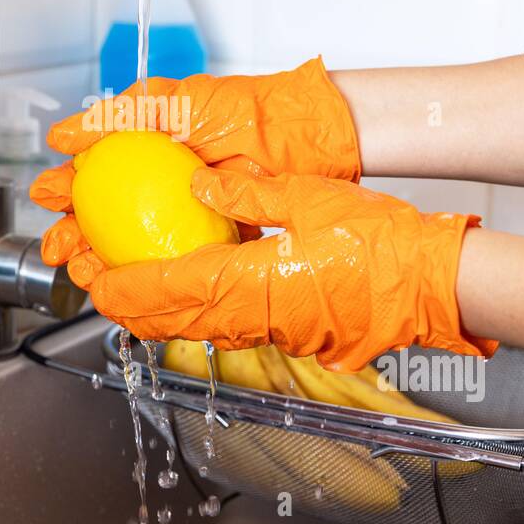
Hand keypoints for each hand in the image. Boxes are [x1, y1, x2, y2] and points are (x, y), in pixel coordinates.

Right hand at [30, 57, 359, 267]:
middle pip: (103, 219)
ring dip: (102, 262)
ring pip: (130, 247)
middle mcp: (158, 187)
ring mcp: (182, 217)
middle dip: (73, 238)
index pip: (93, 175)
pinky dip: (148, 278)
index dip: (64, 190)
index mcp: (144, 152)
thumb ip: (118, 115)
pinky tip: (130, 285)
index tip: (46, 200)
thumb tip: (62, 137)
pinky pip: (171, 263)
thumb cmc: (241, 109)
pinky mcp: (209, 242)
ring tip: (84, 272)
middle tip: (59, 249)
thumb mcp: (172, 101)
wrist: (301, 136)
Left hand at [65, 168, 497, 370]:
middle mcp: (255, 317)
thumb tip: (198, 192)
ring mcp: (274, 330)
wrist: (433, 284)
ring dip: (157, 310)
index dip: (121, 288)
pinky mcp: (292, 331)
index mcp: (251, 283)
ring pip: (197, 326)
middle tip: (96, 282)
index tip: (91, 280)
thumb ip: (246, 197)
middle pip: (172, 320)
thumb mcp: (308, 199)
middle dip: (127, 305)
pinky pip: (228, 325)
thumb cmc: (382, 243)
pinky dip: (195, 310)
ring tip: (130, 287)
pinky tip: (190, 288)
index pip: (166, 291)